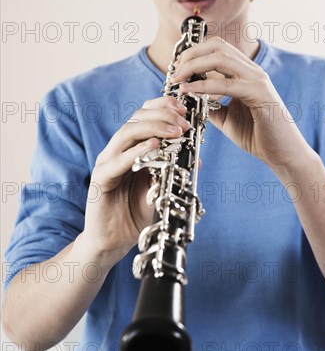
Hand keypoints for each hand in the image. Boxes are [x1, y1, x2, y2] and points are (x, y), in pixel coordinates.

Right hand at [84, 96, 190, 269]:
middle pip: (136, 118)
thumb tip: (197, 159)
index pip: (144, 116)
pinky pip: (118, 160)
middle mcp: (117, 150)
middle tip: (185, 123)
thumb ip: (173, 172)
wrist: (114, 241)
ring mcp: (107, 162)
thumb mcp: (161, 188)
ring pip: (127, 133)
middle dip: (163, 116)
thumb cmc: (137, 213)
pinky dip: (137, 151)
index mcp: (130, 148)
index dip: (163, 108)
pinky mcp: (101, 179)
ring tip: (176, 132)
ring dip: (154, 129)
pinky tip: (156, 146)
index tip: (185, 110)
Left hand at [170, 37, 313, 170]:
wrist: (283, 155)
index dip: (194, 53)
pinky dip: (204, 85)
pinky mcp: (260, 95)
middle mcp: (253, 72)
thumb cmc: (258, 136)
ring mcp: (258, 81)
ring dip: (194, 66)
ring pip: (221, 58)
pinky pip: (227, 84)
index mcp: (245, 74)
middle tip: (173, 71)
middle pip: (217, 47)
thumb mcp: (227, 118)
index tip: (176, 67)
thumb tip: (190, 99)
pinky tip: (190, 92)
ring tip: (177, 79)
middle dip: (191, 55)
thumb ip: (211, 105)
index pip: (218, 48)